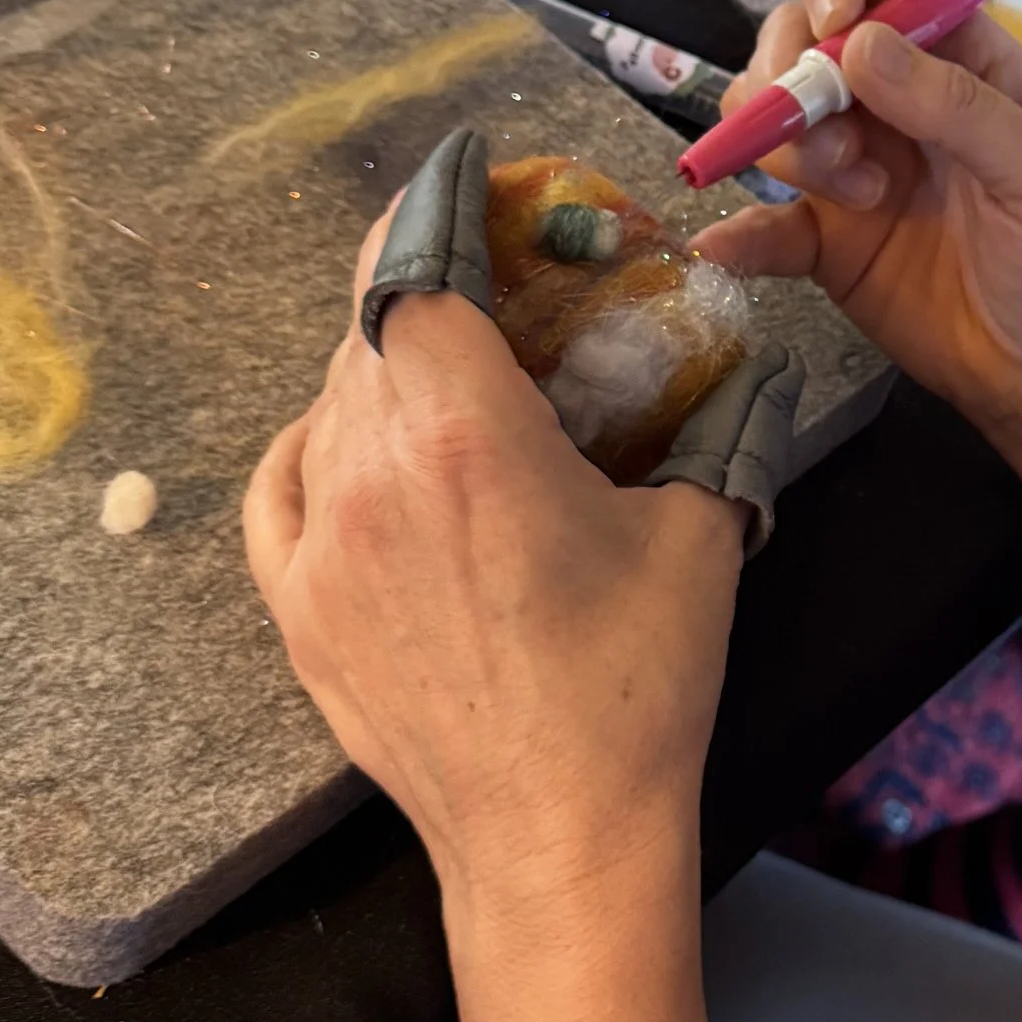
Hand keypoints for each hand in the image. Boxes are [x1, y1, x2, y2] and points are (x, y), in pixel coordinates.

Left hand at [243, 216, 746, 917]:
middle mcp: (371, 473)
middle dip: (426, 286)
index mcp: (466, 435)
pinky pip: (282, 489)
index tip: (469, 181)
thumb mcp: (699, 534)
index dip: (439, 210)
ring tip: (451, 381)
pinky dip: (319, 448)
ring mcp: (320, 545)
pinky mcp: (299, 609)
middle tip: (490, 286)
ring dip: (384, 371)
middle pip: (371, 327)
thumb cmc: (634, 692)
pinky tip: (361, 450)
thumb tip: (739, 364)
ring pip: (330, 404)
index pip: (415, 268)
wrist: (558, 840)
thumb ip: (711, 428)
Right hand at [691, 0, 1021, 456]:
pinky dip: (737, 229)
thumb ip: (952, 105)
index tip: (828, 19)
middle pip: (804, 36)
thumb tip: (858, 46)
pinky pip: (763, 220)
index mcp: (959, 59)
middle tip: (831, 138)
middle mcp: (895, 99)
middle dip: (793, 69)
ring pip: (774, 115)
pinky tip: (725, 247)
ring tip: (850, 196)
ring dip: (783, 141)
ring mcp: (853, 167)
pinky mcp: (824, 242)